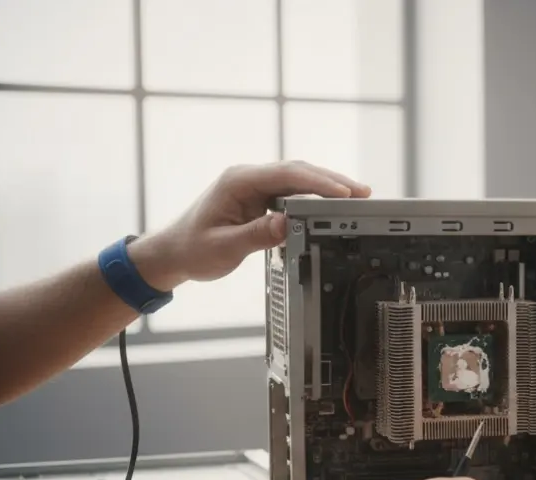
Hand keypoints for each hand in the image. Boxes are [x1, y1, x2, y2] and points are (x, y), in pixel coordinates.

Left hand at [127, 160, 370, 291]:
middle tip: (362, 192)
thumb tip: (288, 224)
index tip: (343, 192)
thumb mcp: (224, 247)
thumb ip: (257, 234)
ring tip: (356, 195)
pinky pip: (292, 191)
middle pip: (298, 171)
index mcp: (238, 182)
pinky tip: (332, 202)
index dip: (318, 183)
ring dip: (326, 186)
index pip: (286, 175)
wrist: (173, 252)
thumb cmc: (192, 249)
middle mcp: (248, 178)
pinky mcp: (259, 197)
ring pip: (298, 179)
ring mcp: (254, 186)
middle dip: (331, 180)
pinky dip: (314, 196)